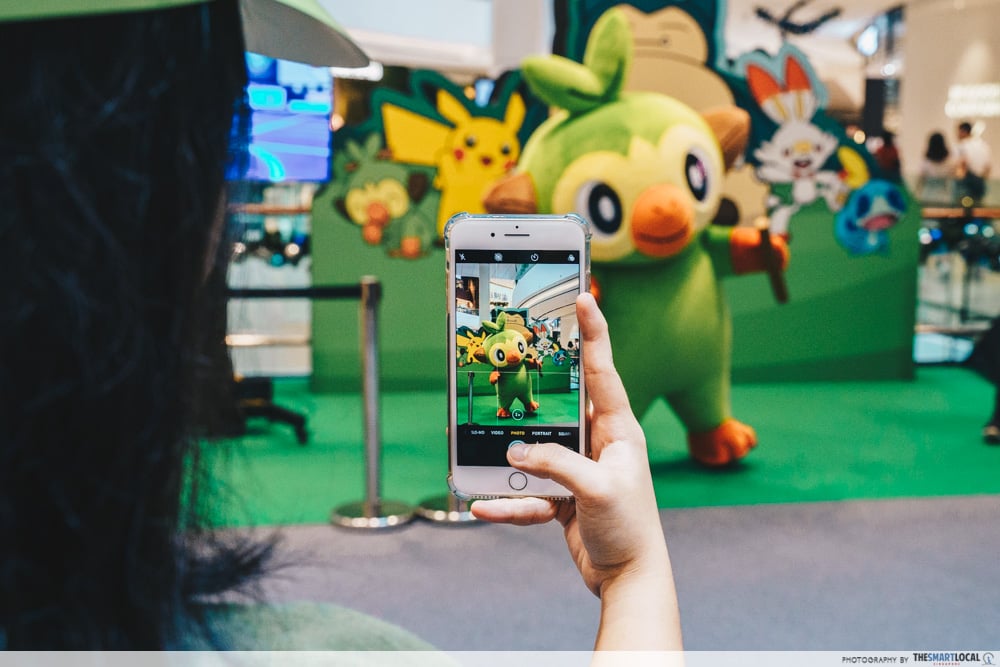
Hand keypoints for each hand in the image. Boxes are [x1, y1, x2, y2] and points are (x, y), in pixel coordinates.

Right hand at [471, 293, 680, 649]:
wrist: (630, 578)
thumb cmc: (630, 529)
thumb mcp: (597, 490)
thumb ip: (557, 465)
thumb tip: (516, 451)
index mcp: (617, 430)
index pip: (601, 370)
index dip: (593, 332)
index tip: (582, 297)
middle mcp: (597, 442)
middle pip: (559, 404)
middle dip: (531, 388)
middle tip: (508, 358)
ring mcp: (578, 468)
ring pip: (535, 449)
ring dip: (509, 454)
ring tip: (477, 447)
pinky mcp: (563, 495)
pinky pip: (527, 491)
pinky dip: (507, 500)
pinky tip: (483, 505)